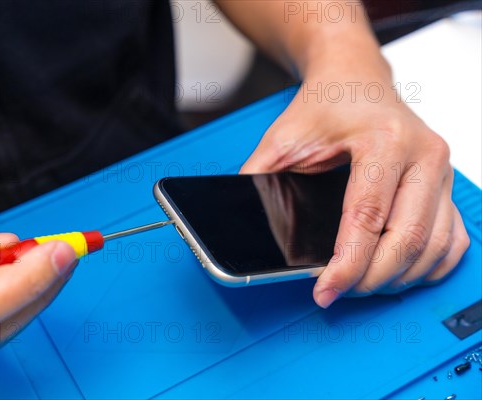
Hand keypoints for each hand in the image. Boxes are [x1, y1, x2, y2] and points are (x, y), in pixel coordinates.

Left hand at [242, 76, 469, 307]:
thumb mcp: (283, 138)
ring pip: (433, 246)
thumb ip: (260, 179)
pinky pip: (453, 239)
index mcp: (384, 141)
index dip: (346, 265)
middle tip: (339, 291)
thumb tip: (244, 224)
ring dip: (398, 277)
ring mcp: (442, 171)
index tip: (325, 290)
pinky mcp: (446, 184)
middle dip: (370, 278)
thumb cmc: (325, 104)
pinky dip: (429, 266)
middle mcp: (424, 155)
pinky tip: (400, 272)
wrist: (355, 80)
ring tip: (361, 285)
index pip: (367, 218)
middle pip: (407, 240)